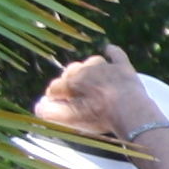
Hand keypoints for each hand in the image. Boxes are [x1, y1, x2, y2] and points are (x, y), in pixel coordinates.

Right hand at [33, 47, 159, 144]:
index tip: (56, 104)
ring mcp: (105, 67)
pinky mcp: (122, 67)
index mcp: (71, 83)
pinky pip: (116, 54)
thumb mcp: (72, 119)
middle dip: (69, 82)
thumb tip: (38, 108)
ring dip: (87, 69)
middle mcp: (85, 70)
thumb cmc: (99, 117)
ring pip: (90, 63)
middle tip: (74, 95)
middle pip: (71, 72)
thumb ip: (52, 113)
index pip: (55, 88)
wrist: (130, 111)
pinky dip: (112, 52)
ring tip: (90, 80)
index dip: (53, 97)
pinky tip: (109, 50)